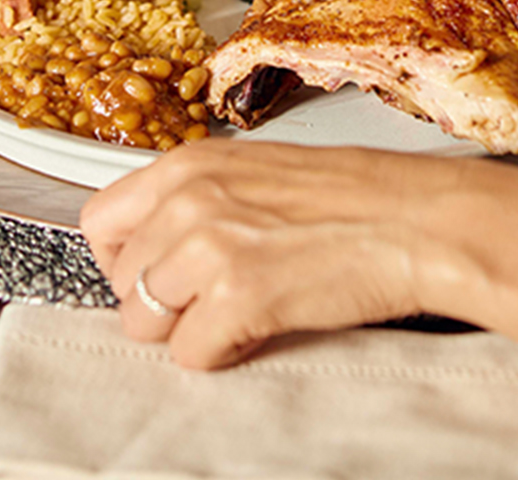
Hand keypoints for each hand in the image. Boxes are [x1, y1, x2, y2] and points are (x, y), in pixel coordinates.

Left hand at [81, 141, 455, 368]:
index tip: (159, 273)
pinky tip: (259, 329)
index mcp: (189, 164)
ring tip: (239, 312)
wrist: (418, 221)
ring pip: (144, 321)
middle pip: (121, 280)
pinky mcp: (239, 298)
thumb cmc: (354, 198)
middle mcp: (189, 199)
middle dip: (161, 301)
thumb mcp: (257, 174)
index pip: (99, 221)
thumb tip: (156, 245)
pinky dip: (220, 354)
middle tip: (212, 299)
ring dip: (189, 328)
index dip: (126, 259)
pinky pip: (189, 353)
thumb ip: (198, 200)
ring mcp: (210, 247)